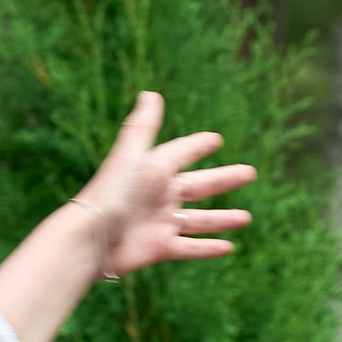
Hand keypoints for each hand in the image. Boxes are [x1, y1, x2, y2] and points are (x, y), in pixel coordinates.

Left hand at [72, 91, 255, 276]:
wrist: (92, 237)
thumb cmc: (111, 192)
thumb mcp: (132, 156)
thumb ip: (144, 127)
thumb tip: (150, 94)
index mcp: (154, 171)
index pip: (181, 154)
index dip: (198, 147)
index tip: (216, 140)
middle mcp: (160, 196)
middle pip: (200, 186)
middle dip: (224, 180)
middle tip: (249, 173)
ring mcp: (160, 223)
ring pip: (199, 220)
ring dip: (222, 219)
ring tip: (246, 218)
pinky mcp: (159, 248)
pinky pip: (189, 248)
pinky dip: (208, 248)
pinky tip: (228, 247)